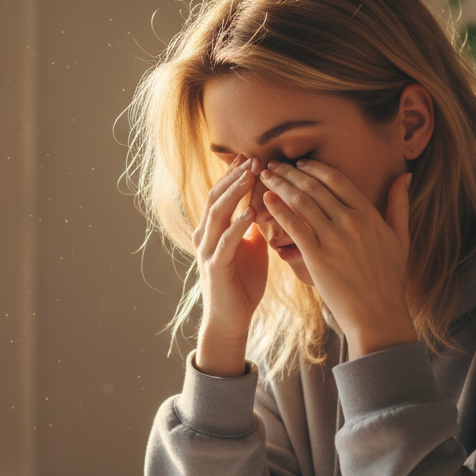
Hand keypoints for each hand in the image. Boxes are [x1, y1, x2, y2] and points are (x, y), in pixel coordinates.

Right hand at [192, 157, 268, 376]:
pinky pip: (224, 241)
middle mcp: (205, 235)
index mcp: (213, 229)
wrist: (232, 319)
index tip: (255, 156)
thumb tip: (270, 203)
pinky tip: (251, 213)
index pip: (222, 193)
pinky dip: (237, 225)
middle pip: (216, 196)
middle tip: (254, 158)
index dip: (236, 174)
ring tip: (251, 176)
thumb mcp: (252, 248)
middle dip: (235, 176)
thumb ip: (255, 226)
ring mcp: (206, 250)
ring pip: (216, 213)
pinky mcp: (214, 267)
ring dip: (234, 193)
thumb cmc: (243, 283)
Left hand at [260, 159, 416, 359]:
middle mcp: (351, 221)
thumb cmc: (389, 278)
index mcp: (369, 214)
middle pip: (314, 187)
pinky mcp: (318, 257)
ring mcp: (334, 239)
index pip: (337, 179)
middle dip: (290, 172)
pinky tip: (266, 201)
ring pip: (301, 202)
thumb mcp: (400, 237)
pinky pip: (294, 227)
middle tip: (273, 163)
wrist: (377, 314)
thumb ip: (400, 204)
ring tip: (265, 176)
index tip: (299, 163)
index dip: (315, 167)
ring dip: (280, 185)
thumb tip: (405, 175)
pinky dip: (278, 210)